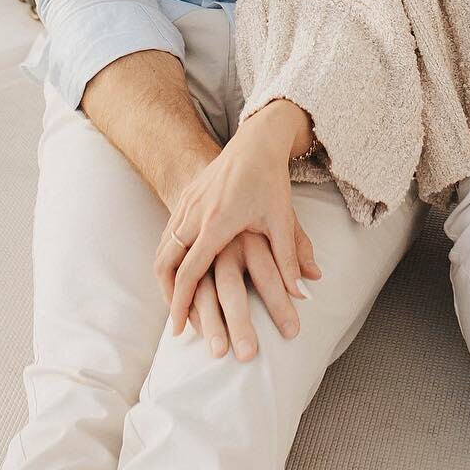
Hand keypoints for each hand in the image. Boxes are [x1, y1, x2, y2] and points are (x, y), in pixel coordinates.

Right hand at [154, 105, 322, 348]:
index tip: (180, 327)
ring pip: (164, 247)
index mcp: (218, 222)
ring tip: (174, 301)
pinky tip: (177, 270)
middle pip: (167, 262)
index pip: (190, 270)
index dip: (182, 302)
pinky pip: (168, 233)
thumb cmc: (271, 181)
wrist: (256, 141)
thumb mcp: (282, 219)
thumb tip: (305, 293)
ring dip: (165, 276)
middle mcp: (196, 213)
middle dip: (167, 294)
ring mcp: (187, 203)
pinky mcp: (186, 196)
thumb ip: (290, 257)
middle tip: (175, 321)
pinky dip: (168, 256)